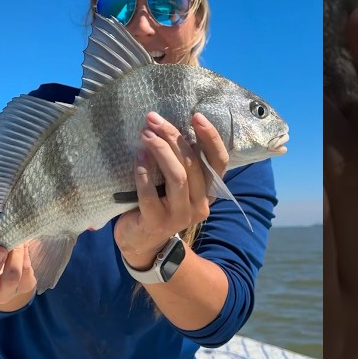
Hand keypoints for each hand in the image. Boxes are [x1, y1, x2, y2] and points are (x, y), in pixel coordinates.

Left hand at [114, 111, 228, 268]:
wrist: (141, 242)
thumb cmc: (158, 203)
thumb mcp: (176, 184)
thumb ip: (180, 163)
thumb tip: (167, 125)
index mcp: (208, 191)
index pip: (219, 162)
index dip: (211, 138)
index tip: (197, 116)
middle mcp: (199, 204)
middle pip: (193, 164)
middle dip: (174, 137)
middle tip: (154, 120)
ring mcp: (179, 216)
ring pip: (177, 177)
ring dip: (160, 151)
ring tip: (145, 134)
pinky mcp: (157, 223)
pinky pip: (150, 194)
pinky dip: (143, 173)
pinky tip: (138, 157)